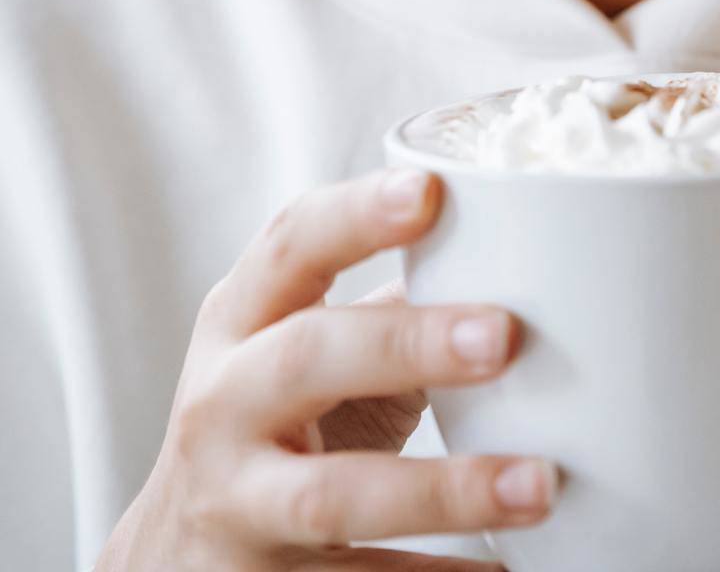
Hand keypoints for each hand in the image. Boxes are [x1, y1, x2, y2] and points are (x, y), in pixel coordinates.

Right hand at [96, 167, 554, 568]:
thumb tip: (524, 260)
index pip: (291, 244)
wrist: (174, 553)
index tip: (429, 192)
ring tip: (538, 483)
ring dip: (442, 490)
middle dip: (404, 343)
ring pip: (331, 496)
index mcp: (240, 318)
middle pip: (306, 358)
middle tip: (505, 335)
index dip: (357, 214)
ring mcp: (236, 500)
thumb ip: (388, 305)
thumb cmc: (271, 419)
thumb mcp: (298, 346)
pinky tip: (504, 569)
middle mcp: (224, 401)